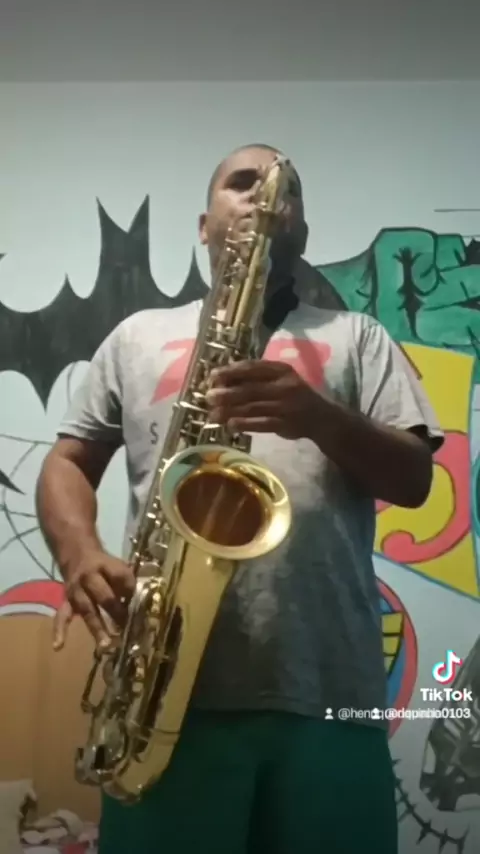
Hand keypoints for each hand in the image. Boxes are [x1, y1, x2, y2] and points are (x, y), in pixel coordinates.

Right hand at [53, 549, 134, 650]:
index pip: (120, 576)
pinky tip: (58, 645)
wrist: (78, 555)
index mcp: (105, 565)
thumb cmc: (105, 566)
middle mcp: (89, 577)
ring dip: (97, 628)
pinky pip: (62, 615)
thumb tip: (138, 604)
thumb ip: (127, 582)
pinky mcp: (67, 600)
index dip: (130, 589)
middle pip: (103, 595)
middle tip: (127, 629)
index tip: (140, 603)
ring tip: (105, 645)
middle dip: (116, 612)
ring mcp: (76, 590)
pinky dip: (60, 630)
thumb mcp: (118, 565)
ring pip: (86, 609)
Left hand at [206, 360, 321, 438]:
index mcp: (281, 370)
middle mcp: (284, 386)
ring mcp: (285, 406)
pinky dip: (245, 425)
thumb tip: (223, 379)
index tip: (213, 376)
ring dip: (230, 411)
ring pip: (252, 408)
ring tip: (213, 415)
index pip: (252, 368)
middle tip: (208, 397)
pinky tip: (230, 426)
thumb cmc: (294, 394)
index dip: (230, 371)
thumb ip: (257, 378)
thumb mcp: (281, 379)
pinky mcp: (285, 424)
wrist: (321, 417)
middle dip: (227, 394)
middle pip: (250, 389)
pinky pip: (261, 424)